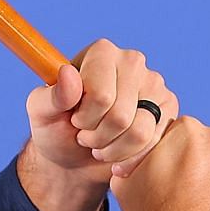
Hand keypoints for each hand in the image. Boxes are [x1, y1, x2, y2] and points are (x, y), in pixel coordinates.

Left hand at [25, 39, 179, 180]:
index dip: (83, 119)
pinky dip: (131, 158)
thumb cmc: (56, 128)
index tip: (74, 118)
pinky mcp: (168, 110)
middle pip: (120, 115)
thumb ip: (50, 96)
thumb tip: (68, 74)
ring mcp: (154, 85)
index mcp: (101, 52)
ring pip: (140, 132)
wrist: (74, 157)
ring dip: (113, 149)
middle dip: (97, 137)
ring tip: (100, 144)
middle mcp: (132, 61)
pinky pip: (154, 143)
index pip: (100, 96)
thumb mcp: (41, 113)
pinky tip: (117, 157)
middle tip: (85, 134)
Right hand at [111, 115, 209, 210]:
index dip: (168, 154)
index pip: (178, 133)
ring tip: (198, 207)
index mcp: (188, 131)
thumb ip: (131, 160)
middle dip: (195, 164)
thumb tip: (126, 158)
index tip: (164, 174)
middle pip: (205, 147)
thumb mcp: (125, 182)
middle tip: (181, 191)